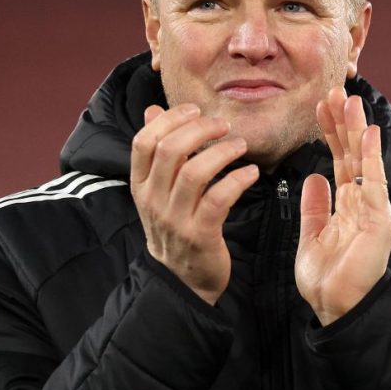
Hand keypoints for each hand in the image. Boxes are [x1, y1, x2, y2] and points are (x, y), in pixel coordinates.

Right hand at [131, 103, 259, 304]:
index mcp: (140, 185)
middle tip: (223, 125)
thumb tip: (152, 110)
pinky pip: (219, 199)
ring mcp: (175, 219)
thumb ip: (157, 150)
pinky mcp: (199, 235)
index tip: (195, 110)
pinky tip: (251, 172)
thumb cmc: (175, 226)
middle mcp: (153, 201)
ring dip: (222, 152)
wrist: (182, 279)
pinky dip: (237, 180)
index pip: (144, 142)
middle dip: (200, 129)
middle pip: (170, 151)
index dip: (169, 119)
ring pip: (194, 172)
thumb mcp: (157, 190)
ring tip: (240, 145)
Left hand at [296, 86, 390, 324]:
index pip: (339, 160)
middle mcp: (363, 202)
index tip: (321, 106)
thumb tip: (313, 176)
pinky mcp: (379, 220)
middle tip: (333, 90)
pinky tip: (367, 131)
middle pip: (352, 154)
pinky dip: (372, 156)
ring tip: (348, 99)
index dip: (331, 133)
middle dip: (342, 122)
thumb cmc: (328, 279)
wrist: (337, 309)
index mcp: (347, 205)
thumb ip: (314, 206)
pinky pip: (374, 182)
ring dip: (356, 129)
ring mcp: (374, 209)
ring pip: (364, 161)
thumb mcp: (312, 235)